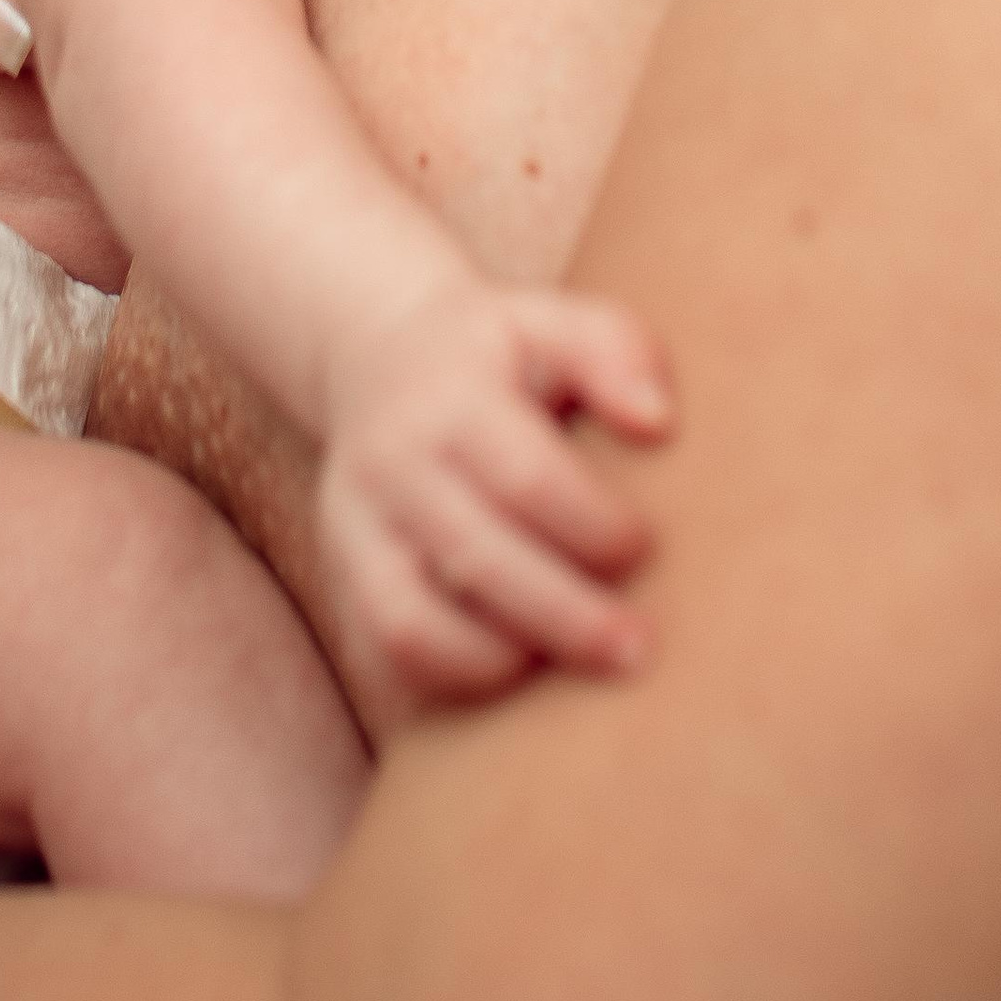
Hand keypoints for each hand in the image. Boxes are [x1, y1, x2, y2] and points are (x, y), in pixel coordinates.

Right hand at [314, 283, 674, 708]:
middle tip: (635, 649)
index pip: (523, 476)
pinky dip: (444, 683)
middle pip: (474, 559)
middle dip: (565, 617)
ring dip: (497, 664)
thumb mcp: (549, 317)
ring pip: (410, 624)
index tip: (646, 549)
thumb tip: (658, 423)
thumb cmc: (493, 349)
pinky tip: (510, 681)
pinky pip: (380, 655)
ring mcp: (353, 528)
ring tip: (567, 675)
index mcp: (451, 396)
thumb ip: (613, 350)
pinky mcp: (341, 577)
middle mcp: (392, 464)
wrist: (379, 351)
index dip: (592, 526)